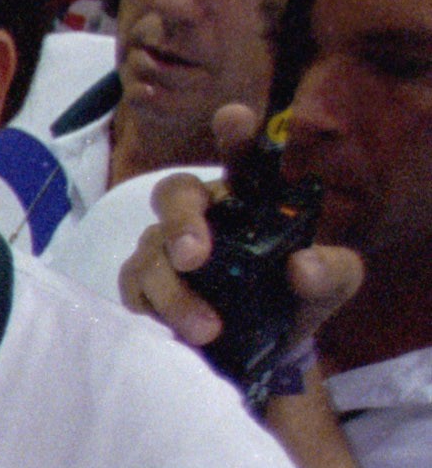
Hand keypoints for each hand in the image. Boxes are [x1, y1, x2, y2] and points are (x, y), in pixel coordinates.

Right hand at [120, 106, 363, 359]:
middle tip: (192, 257)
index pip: (242, 160)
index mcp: (247, 200)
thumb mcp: (331, 287)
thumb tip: (303, 266)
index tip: (233, 116)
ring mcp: (164, 250)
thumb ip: (333, 273)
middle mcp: (201, 216)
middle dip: (180, 222)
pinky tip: (177, 335)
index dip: (235, 137)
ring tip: (207, 330)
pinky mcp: (142, 288)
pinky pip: (134, 291)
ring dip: (175, 293)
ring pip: (151, 255)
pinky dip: (154, 313)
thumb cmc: (293, 301)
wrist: (260, 351)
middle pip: (174, 195)